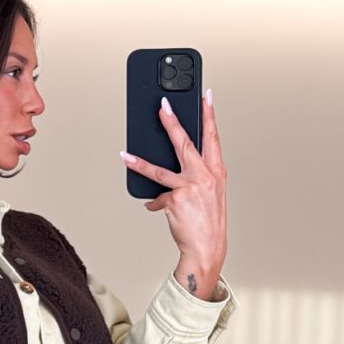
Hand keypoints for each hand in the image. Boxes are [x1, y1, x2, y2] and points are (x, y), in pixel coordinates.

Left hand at [121, 90, 227, 292]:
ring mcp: (190, 187)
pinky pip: (158, 197)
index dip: (209, 114)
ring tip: (126, 155)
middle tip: (162, 105)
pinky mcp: (176, 200)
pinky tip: (157, 207)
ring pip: (160, 169)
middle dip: (171, 121)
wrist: (208, 248)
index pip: (213, 136)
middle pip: (184, 143)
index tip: (206, 96)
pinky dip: (156, 203)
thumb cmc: (209, 221)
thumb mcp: (210, 193)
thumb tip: (174, 166)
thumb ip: (197, 175)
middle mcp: (205, 176)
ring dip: (140, 162)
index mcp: (217, 171)